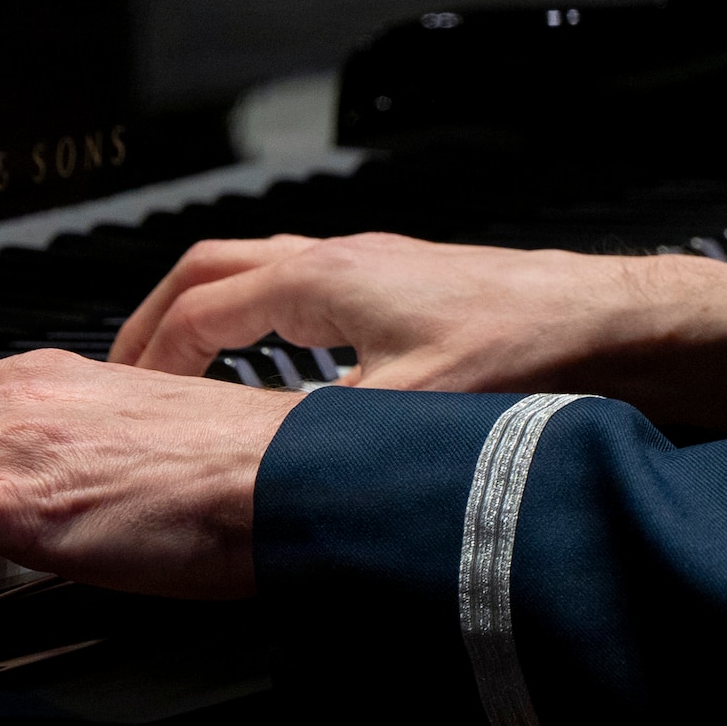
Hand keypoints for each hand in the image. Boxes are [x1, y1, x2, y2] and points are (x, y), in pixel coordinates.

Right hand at [108, 233, 726, 431]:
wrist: (602, 318)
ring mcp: (360, 262)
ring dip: (199, 311)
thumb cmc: (520, 348)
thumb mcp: (402, 409)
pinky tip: (266, 360)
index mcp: (317, 280)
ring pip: (247, 268)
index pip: (195, 310)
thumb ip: (315, 434)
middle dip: (151, 318)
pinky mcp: (389, 278)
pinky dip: (249, 315)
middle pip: (204, 268)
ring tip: (176, 361)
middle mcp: (331, 257)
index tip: (125, 396)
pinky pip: (288, 281)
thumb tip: (251, 468)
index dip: (148, 357)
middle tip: (123, 366)